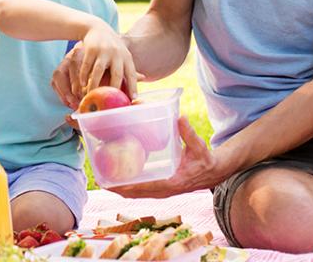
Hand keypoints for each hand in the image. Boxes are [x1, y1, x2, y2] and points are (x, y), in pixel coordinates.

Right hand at [51, 23, 140, 106]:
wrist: (97, 28)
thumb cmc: (112, 46)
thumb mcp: (122, 54)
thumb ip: (129, 67)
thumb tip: (144, 78)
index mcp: (126, 57)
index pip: (131, 74)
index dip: (133, 86)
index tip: (133, 99)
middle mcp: (117, 54)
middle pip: (116, 74)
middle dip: (114, 89)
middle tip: (109, 102)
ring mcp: (103, 51)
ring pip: (98, 71)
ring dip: (94, 84)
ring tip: (90, 95)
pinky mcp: (91, 49)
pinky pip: (87, 66)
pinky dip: (84, 76)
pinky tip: (82, 84)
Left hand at [108, 117, 222, 198]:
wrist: (213, 172)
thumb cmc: (205, 159)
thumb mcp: (198, 145)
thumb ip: (188, 133)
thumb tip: (180, 118)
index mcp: (173, 182)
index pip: (147, 187)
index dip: (129, 187)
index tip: (113, 183)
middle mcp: (165, 190)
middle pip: (136, 193)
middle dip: (117, 189)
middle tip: (99, 179)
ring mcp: (162, 192)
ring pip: (137, 194)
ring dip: (120, 189)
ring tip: (103, 180)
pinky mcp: (161, 189)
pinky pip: (141, 191)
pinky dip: (129, 187)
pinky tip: (118, 178)